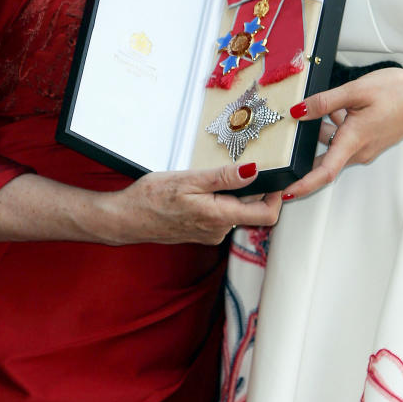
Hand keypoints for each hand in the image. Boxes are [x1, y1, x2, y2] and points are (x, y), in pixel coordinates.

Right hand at [104, 161, 281, 245]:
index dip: (276, 196)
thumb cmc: (151, 198)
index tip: (274, 177)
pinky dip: (218, 201)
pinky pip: (222, 216)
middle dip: (253, 189)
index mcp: (219, 217)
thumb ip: (224, 177)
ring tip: (211, 179)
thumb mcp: (188, 179)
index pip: (266, 215)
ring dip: (232, 194)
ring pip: (237, 211)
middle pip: (254, 211)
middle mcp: (220, 230)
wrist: (126, 219)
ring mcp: (211, 234)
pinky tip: (200, 192)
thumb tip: (253, 170)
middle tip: (240, 167)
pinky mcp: (203, 233)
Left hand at [284, 68, 402, 199]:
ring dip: (327, 126)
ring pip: (335, 143)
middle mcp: (359, 151)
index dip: (303, 184)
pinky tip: (345, 104)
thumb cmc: (400, 94)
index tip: (285, 190)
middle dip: (310, 141)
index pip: (324, 172)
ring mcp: (366, 148)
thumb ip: (325, 102)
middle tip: (300, 122)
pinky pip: (346, 138)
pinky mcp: (371, 142)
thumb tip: (299, 112)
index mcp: (353, 141)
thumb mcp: (357, 90)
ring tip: (335, 101)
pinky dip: (340, 123)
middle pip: (324, 155)